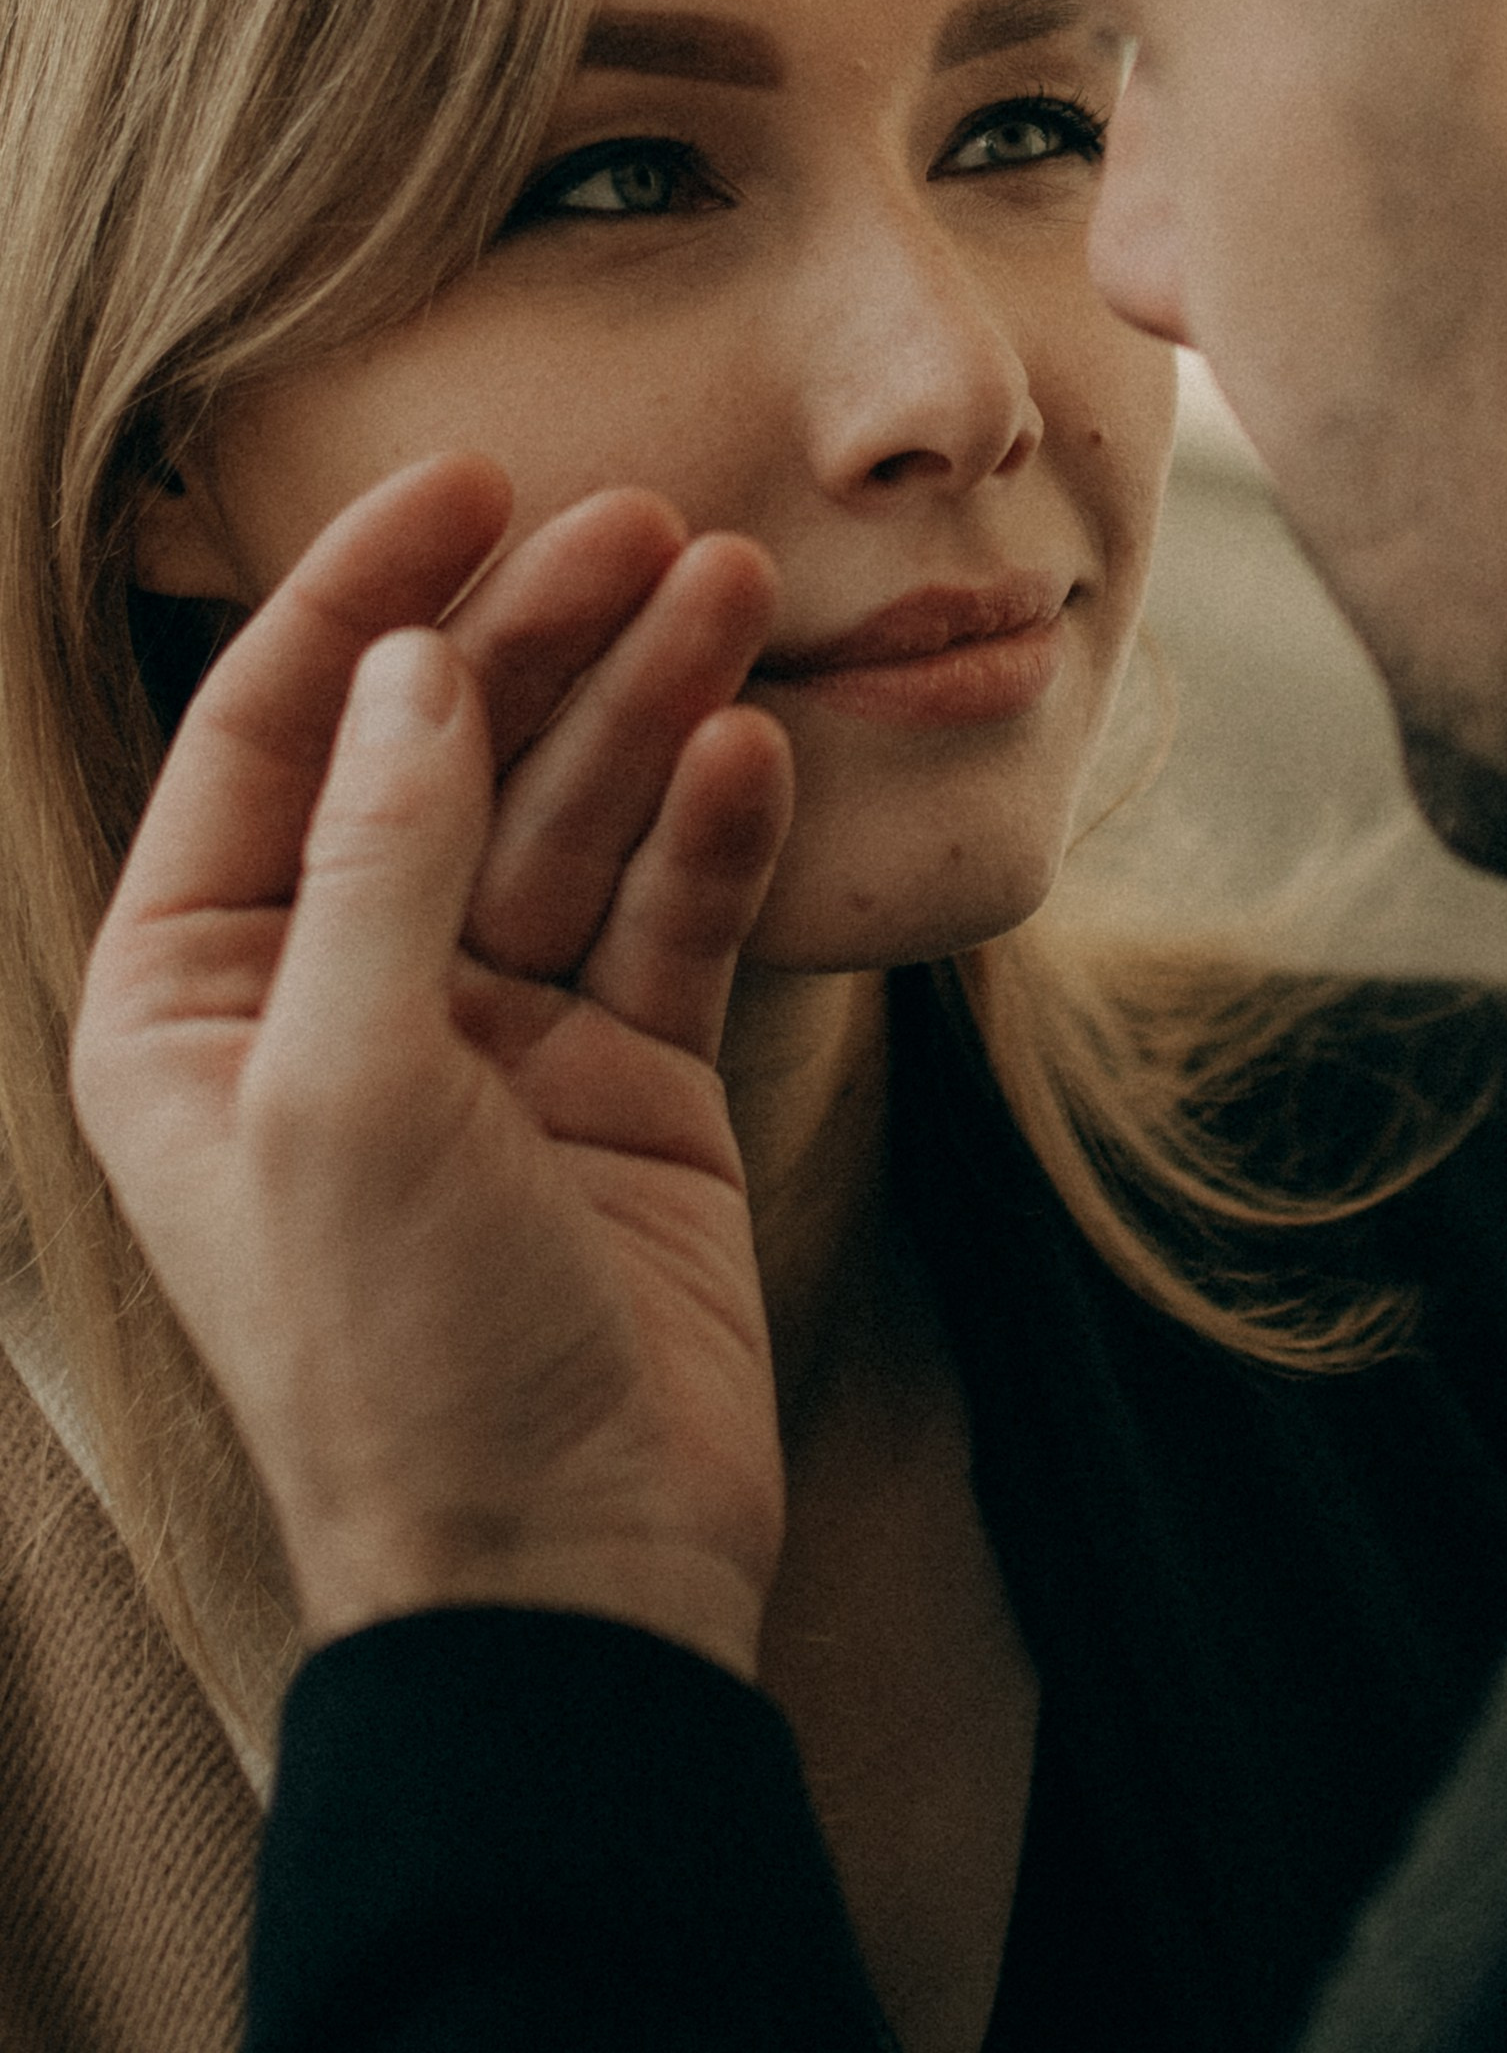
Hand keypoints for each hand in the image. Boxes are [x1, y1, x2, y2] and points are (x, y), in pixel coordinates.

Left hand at [72, 454, 796, 1680]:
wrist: (568, 1574)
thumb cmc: (402, 1361)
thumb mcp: (347, 1094)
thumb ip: (382, 864)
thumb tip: (418, 667)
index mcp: (200, 1004)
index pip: (276, 744)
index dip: (363, 600)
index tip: (467, 477)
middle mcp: (340, 1002)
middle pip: (443, 760)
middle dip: (536, 636)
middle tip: (649, 524)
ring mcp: (496, 1044)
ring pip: (571, 822)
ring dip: (647, 708)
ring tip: (731, 591)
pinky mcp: (633, 1088)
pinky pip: (671, 923)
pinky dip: (716, 837)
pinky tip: (759, 749)